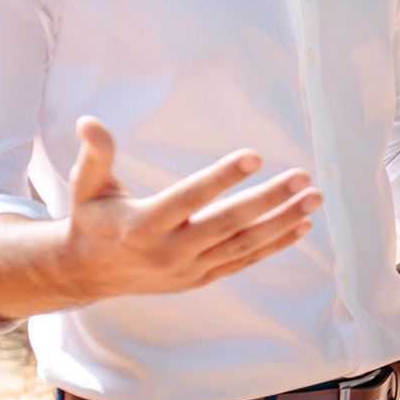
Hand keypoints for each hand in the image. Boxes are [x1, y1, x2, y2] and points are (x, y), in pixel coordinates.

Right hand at [62, 116, 320, 296]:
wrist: (87, 274)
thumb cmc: (91, 220)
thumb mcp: (85, 186)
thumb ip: (95, 154)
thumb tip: (89, 121)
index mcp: (142, 224)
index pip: (189, 198)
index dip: (221, 178)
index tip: (254, 156)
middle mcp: (169, 251)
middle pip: (228, 223)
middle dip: (269, 200)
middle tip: (303, 177)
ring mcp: (188, 268)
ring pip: (244, 245)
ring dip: (283, 222)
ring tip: (314, 198)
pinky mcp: (200, 278)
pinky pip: (244, 261)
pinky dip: (275, 245)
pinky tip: (302, 225)